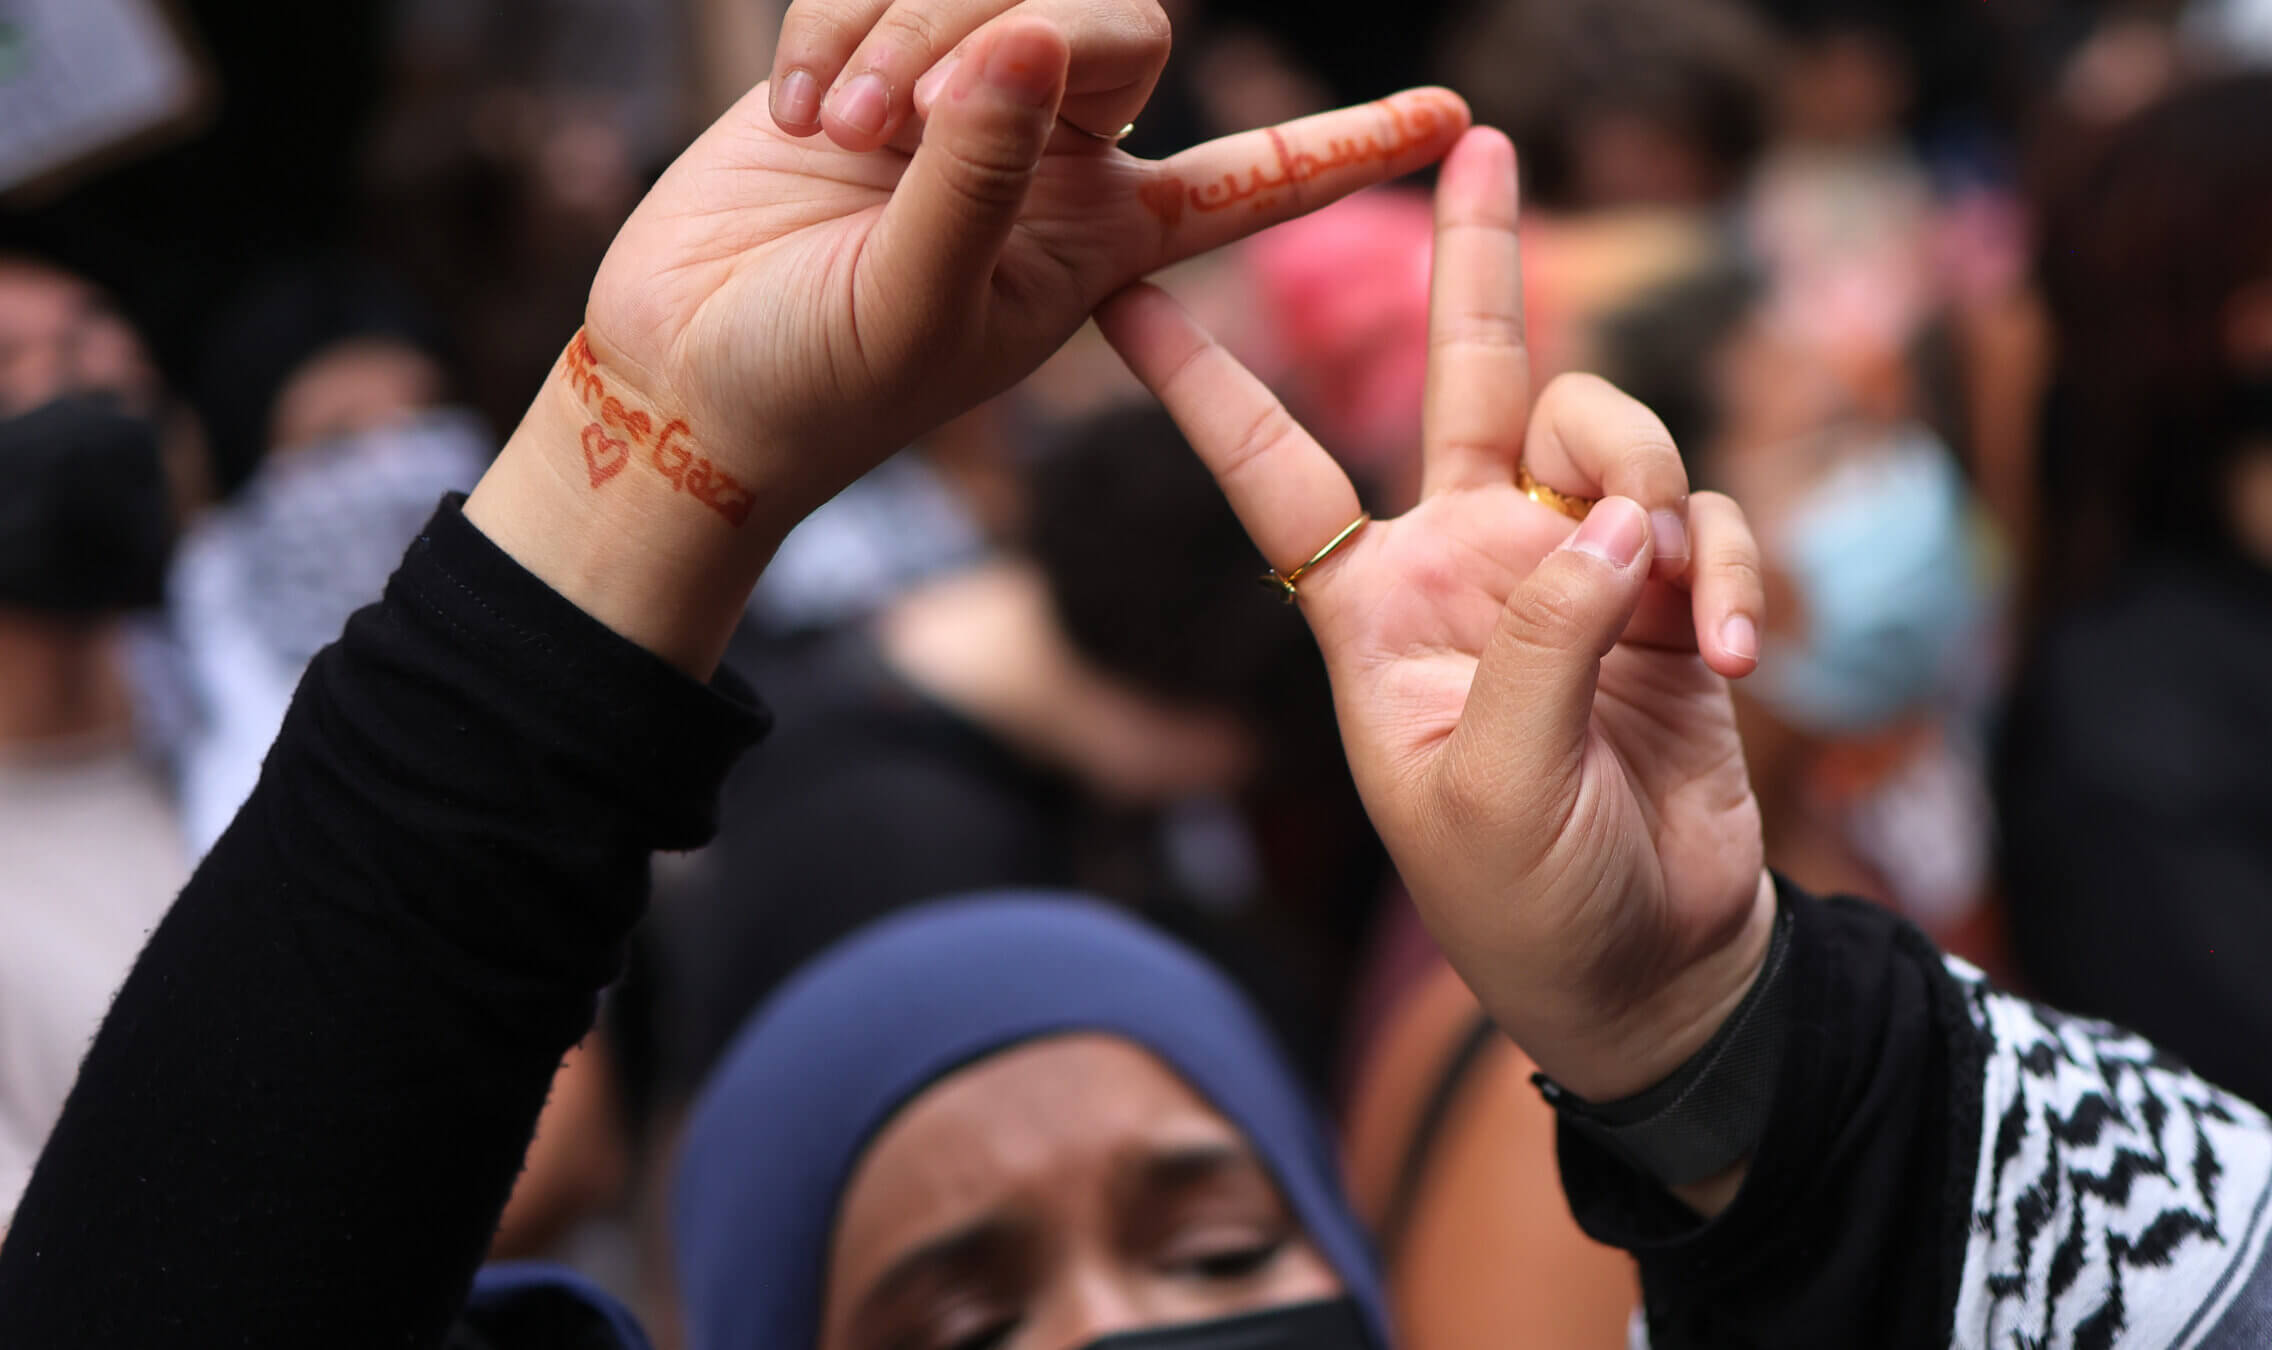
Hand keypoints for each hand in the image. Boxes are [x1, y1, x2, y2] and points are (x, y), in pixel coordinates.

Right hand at [467, 12, 1465, 671]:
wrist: (685, 380)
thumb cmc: (819, 387)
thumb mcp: (922, 307)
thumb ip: (982, 176)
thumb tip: (1036, 36)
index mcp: (1104, 235)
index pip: (1254, 184)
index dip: (1349, 148)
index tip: (1457, 119)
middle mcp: (1056, 154)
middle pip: (1111, 19)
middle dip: (1010, 35)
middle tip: (897, 125)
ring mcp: (966, 97)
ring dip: (907, 30)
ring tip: (836, 133)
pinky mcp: (871, 52)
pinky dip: (838, 20)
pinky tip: (797, 104)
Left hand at [1099, 128, 1775, 1107]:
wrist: (1651, 973)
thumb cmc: (1528, 907)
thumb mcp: (1489, 788)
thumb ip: (1542, 638)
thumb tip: (1615, 506)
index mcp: (1371, 607)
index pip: (1272, 473)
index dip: (1200, 381)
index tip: (1124, 287)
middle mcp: (1465, 563)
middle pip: (1462, 378)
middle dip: (1473, 263)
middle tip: (1478, 142)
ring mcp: (1570, 571)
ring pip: (1604, 434)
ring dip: (1648, 489)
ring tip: (1676, 613)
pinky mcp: (1664, 595)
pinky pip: (1698, 521)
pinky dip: (1723, 572)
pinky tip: (1734, 655)